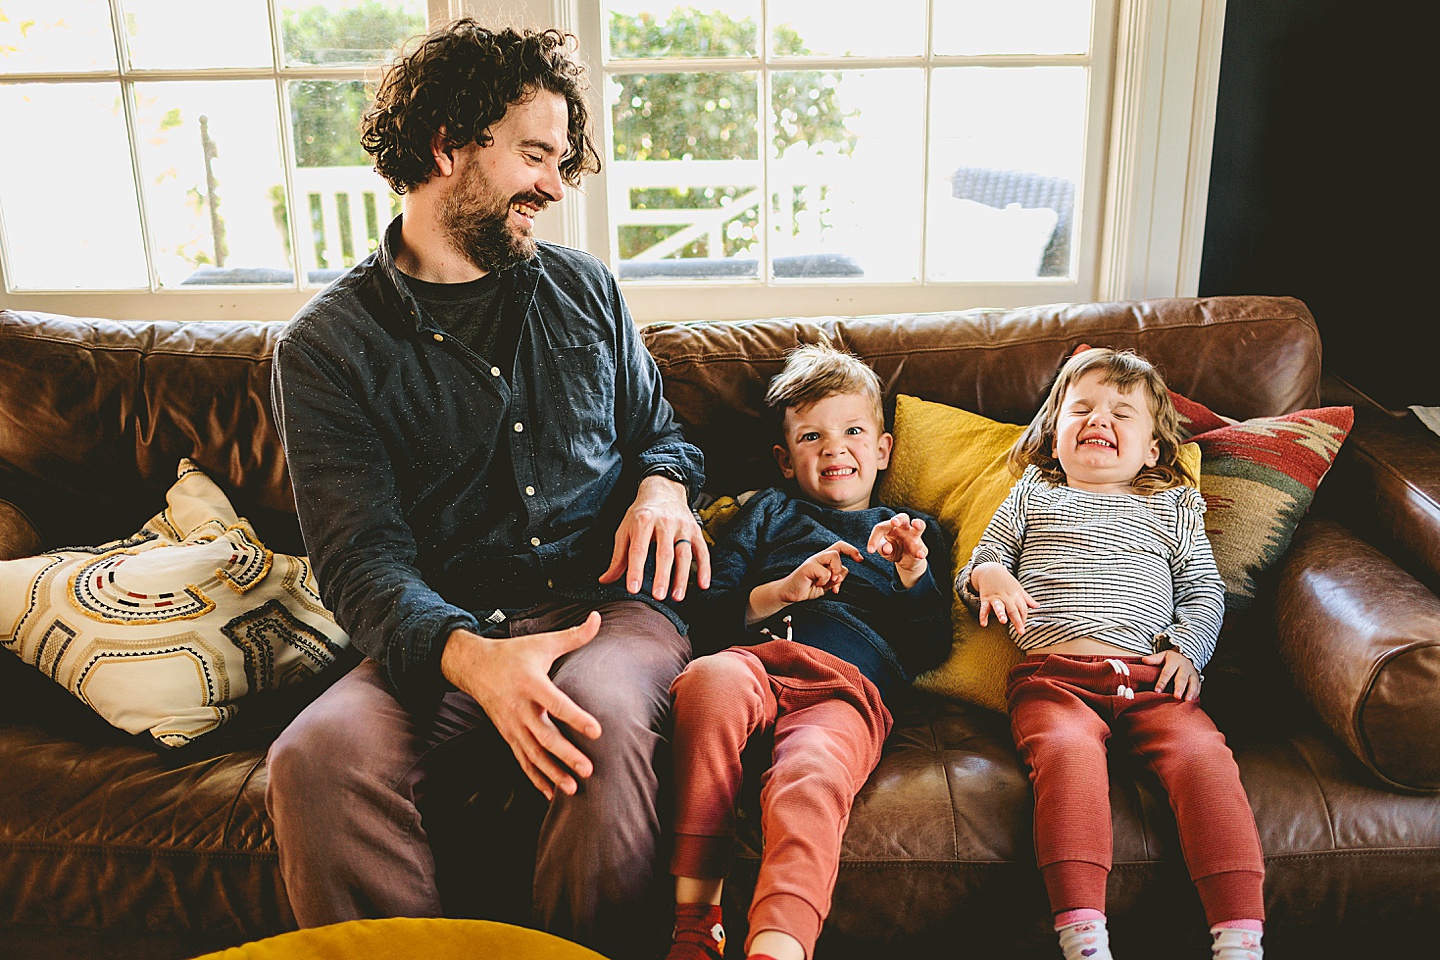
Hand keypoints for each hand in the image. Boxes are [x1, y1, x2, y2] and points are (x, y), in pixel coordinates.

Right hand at [440, 613, 603, 800]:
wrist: (474, 666)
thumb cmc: (514, 653)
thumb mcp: (542, 642)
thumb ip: (573, 635)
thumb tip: (599, 618)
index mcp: (531, 683)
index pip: (556, 703)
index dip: (576, 717)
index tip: (597, 731)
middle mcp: (520, 708)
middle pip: (544, 736)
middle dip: (565, 755)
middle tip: (587, 770)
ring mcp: (511, 725)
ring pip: (532, 754)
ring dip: (552, 773)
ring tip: (573, 789)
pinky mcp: (507, 736)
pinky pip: (522, 760)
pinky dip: (535, 778)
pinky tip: (551, 794)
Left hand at [598, 474, 709, 600]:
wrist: (663, 490)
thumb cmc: (641, 513)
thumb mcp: (625, 529)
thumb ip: (617, 556)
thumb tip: (605, 580)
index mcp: (643, 521)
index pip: (638, 549)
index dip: (635, 570)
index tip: (633, 589)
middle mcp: (664, 522)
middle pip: (664, 553)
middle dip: (662, 576)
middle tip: (658, 597)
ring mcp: (682, 526)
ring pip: (684, 554)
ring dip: (682, 577)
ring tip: (677, 597)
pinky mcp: (696, 530)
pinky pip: (702, 551)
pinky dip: (704, 568)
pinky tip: (702, 585)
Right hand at [778, 540, 864, 603]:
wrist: (790, 593)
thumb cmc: (808, 587)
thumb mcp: (827, 585)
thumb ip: (836, 579)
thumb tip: (841, 576)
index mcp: (824, 560)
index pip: (840, 547)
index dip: (852, 550)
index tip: (860, 559)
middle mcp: (819, 557)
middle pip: (838, 550)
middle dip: (841, 566)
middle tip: (837, 580)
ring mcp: (813, 560)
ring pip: (834, 557)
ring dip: (835, 572)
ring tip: (827, 582)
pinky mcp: (808, 567)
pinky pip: (825, 573)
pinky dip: (824, 582)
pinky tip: (816, 585)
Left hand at [866, 514, 928, 587]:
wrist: (904, 561)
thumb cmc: (891, 549)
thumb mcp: (884, 550)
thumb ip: (882, 548)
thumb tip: (887, 548)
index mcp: (890, 526)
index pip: (881, 528)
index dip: (874, 538)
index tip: (870, 551)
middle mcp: (903, 528)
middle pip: (903, 517)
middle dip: (898, 519)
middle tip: (894, 522)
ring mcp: (914, 536)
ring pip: (919, 526)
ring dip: (918, 524)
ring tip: (915, 523)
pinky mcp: (921, 547)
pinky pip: (922, 548)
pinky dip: (921, 551)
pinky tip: (920, 555)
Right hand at [971, 561, 1038, 634]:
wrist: (990, 570)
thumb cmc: (1006, 581)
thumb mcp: (1018, 588)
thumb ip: (1027, 599)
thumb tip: (1037, 606)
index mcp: (1016, 595)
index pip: (1023, 609)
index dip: (1024, 619)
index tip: (1023, 628)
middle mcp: (1006, 597)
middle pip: (1013, 610)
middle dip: (1017, 621)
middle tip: (1021, 632)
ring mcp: (995, 597)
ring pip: (999, 606)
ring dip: (1001, 614)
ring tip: (1003, 622)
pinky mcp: (986, 598)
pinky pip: (984, 608)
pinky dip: (983, 616)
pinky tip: (984, 624)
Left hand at [1141, 648, 1202, 699]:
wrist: (1185, 656)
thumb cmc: (1171, 659)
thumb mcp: (1163, 656)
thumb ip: (1154, 659)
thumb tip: (1144, 659)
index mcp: (1174, 661)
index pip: (1167, 672)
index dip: (1162, 682)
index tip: (1157, 691)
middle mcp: (1185, 667)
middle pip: (1182, 678)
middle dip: (1179, 688)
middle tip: (1176, 696)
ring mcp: (1192, 674)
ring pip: (1193, 683)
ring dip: (1191, 691)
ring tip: (1187, 700)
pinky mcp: (1197, 679)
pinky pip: (1198, 687)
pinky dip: (1196, 693)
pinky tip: (1193, 700)